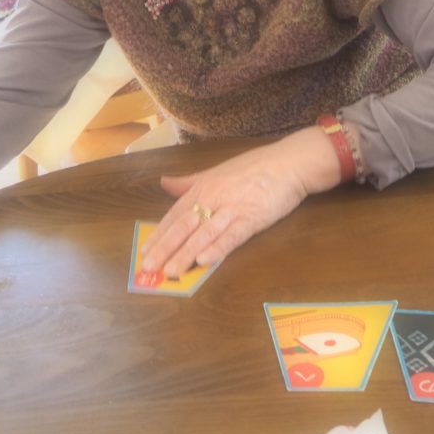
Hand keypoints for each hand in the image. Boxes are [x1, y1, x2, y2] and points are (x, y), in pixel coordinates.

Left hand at [139, 127, 341, 277]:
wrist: (288, 163)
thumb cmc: (254, 168)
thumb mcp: (217, 171)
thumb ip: (190, 182)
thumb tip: (164, 183)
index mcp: (203, 188)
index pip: (175, 215)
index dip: (159, 234)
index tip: (145, 253)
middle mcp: (213, 197)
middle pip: (184, 225)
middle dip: (165, 247)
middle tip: (149, 268)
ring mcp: (233, 208)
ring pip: (204, 233)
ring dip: (186, 253)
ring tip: (171, 271)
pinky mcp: (253, 218)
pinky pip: (232, 235)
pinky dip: (218, 248)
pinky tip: (204, 261)